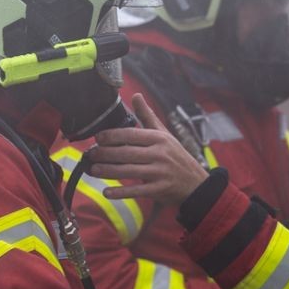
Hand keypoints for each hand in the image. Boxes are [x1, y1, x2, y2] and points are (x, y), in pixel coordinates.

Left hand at [92, 93, 208, 205]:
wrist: (196, 182)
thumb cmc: (176, 155)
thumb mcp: (164, 134)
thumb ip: (147, 116)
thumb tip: (136, 95)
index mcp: (159, 138)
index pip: (132, 134)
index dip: (113, 136)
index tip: (98, 137)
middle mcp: (160, 154)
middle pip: (127, 153)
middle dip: (106, 154)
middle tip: (91, 155)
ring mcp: (160, 172)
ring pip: (129, 171)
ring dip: (109, 171)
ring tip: (94, 170)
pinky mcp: (160, 189)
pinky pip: (137, 190)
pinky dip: (121, 192)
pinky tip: (107, 192)